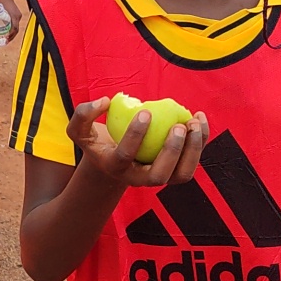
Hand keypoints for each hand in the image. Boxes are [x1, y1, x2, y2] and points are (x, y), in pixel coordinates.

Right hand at [67, 98, 208, 186]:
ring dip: (193, 150)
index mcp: (115, 168)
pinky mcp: (175, 172)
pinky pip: (192, 161)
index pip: (125, 156)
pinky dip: (200, 142)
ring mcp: (159, 177)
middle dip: (172, 152)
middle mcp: (138, 179)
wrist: (113, 159)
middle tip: (178, 126)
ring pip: (181, 174)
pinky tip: (199, 119)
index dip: (135, 136)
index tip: (146, 111)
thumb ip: (83, 114)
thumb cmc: (98, 140)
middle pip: (159, 176)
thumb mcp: (79, 129)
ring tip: (194, 122)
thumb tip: (104, 101)